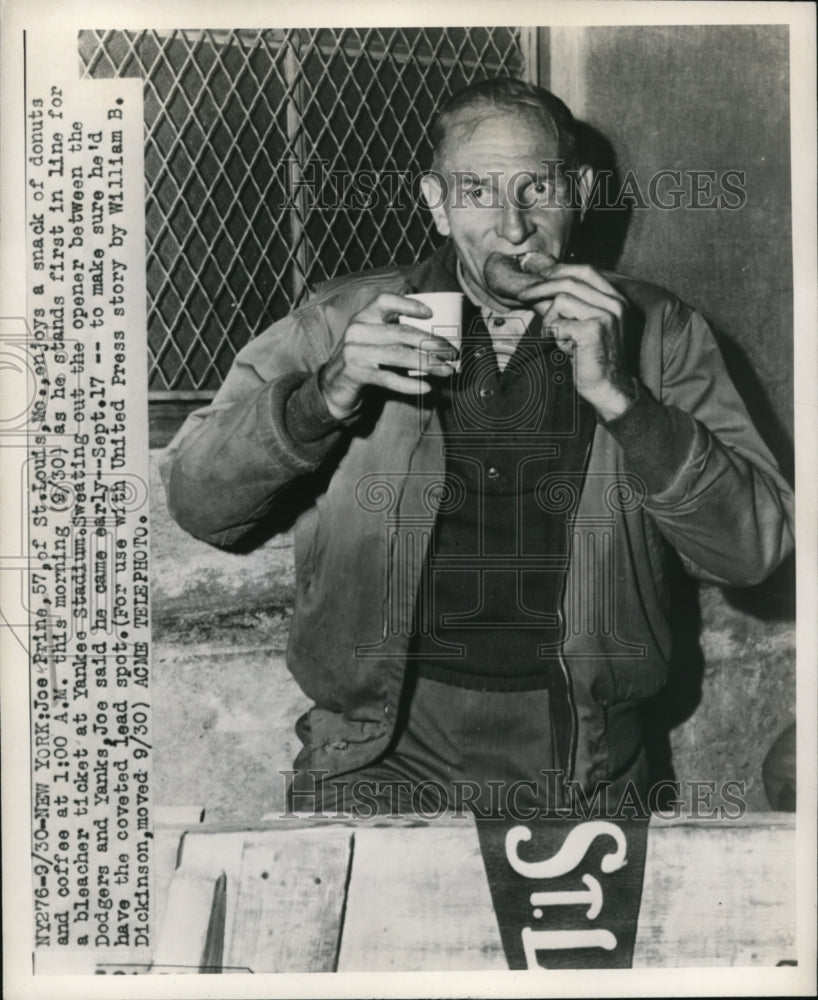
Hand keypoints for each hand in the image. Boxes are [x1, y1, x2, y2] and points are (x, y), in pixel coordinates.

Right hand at [319, 292, 457, 419]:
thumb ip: (395, 331)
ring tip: (446, 370)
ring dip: (427, 363)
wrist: (333, 386)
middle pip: (401, 332)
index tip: (431, 314)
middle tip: (452, 353)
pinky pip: (388, 378)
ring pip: (398, 355)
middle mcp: (357, 330)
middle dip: (432, 343)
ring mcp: (354, 352)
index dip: (408, 305)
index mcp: (364, 317)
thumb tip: (437, 335)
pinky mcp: (355, 374)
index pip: (385, 301)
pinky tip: (427, 387)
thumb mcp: (373, 339)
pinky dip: (410, 384)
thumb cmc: (363, 360)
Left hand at [517, 264, 636, 420]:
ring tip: (559, 338)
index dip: (560, 270)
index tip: (540, 275)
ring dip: (550, 320)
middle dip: (540, 287)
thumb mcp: (582, 325)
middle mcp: (615, 304)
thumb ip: (566, 306)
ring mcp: (606, 315)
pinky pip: (558, 323)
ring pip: (561, 300)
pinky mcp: (593, 330)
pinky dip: (554, 336)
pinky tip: (566, 349)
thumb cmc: (593, 358)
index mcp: (616, 299)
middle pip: (569, 281)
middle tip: (522, 295)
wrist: (609, 387)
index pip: (586, 271)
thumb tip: (540, 289)